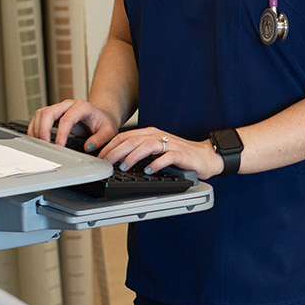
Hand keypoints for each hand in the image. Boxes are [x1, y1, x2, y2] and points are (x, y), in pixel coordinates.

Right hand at [28, 99, 116, 153]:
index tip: (59, 146)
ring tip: (39, 144)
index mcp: (82, 106)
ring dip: (37, 129)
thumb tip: (88, 147)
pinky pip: (39, 118)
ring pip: (41, 114)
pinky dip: (35, 128)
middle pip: (48, 113)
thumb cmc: (104, 122)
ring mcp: (59, 108)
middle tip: (45, 145)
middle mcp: (68, 105)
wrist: (101, 116)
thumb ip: (100, 139)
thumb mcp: (109, 131)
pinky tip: (37, 139)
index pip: (66, 119)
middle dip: (43, 130)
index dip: (61, 133)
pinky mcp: (53, 114)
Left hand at [100, 126, 222, 179]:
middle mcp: (158, 136)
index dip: (111, 145)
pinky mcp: (180, 154)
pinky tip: (148, 170)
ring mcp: (170, 144)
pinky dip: (156, 164)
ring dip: (133, 157)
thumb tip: (117, 159)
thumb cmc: (179, 154)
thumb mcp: (156, 149)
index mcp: (150, 133)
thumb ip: (140, 151)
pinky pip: (166, 157)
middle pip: (133, 140)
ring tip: (123, 167)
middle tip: (106, 162)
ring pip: (147, 146)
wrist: (205, 156)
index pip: (125, 136)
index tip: (100, 156)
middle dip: (116, 151)